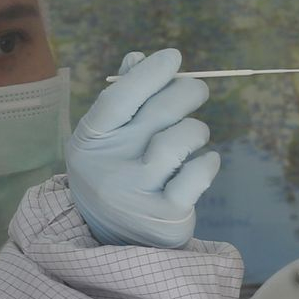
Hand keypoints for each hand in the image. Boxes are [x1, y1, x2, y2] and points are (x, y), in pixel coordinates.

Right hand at [66, 49, 220, 247]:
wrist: (115, 241)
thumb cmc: (116, 174)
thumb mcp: (107, 139)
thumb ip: (122, 99)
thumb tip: (139, 58)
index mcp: (90, 142)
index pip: (119, 98)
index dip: (148, 74)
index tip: (173, 57)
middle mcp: (109, 168)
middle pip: (158, 114)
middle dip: (186, 93)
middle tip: (198, 90)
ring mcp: (136, 194)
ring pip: (179, 142)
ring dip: (196, 130)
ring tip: (196, 135)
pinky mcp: (165, 216)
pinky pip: (197, 175)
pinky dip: (208, 163)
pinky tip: (206, 161)